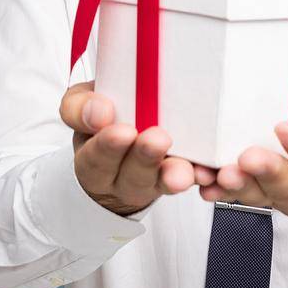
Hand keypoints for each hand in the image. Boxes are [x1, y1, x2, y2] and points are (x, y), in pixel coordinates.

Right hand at [59, 81, 217, 216]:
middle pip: (131, 174)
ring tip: (182, 170)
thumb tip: (99, 112)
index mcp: (92, 158)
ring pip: (159, 182)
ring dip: (172, 173)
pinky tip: (206, 172)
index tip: (123, 131)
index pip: (94, 157)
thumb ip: (82, 106)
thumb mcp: (81, 106)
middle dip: (145, 157)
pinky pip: (188, 180)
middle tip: (158, 139)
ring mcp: (149, 181)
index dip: (107, 146)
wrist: (118, 146)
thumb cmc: (102, 118)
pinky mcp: (175, 179)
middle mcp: (119, 177)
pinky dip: (198, 176)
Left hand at [202, 99, 287, 225]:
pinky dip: (218, 189)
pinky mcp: (256, 190)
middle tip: (249, 156)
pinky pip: (236, 195)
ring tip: (223, 172)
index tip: (285, 127)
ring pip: (261, 197)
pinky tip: (205, 182)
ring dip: (240, 186)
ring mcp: (281, 195)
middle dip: (269, 174)